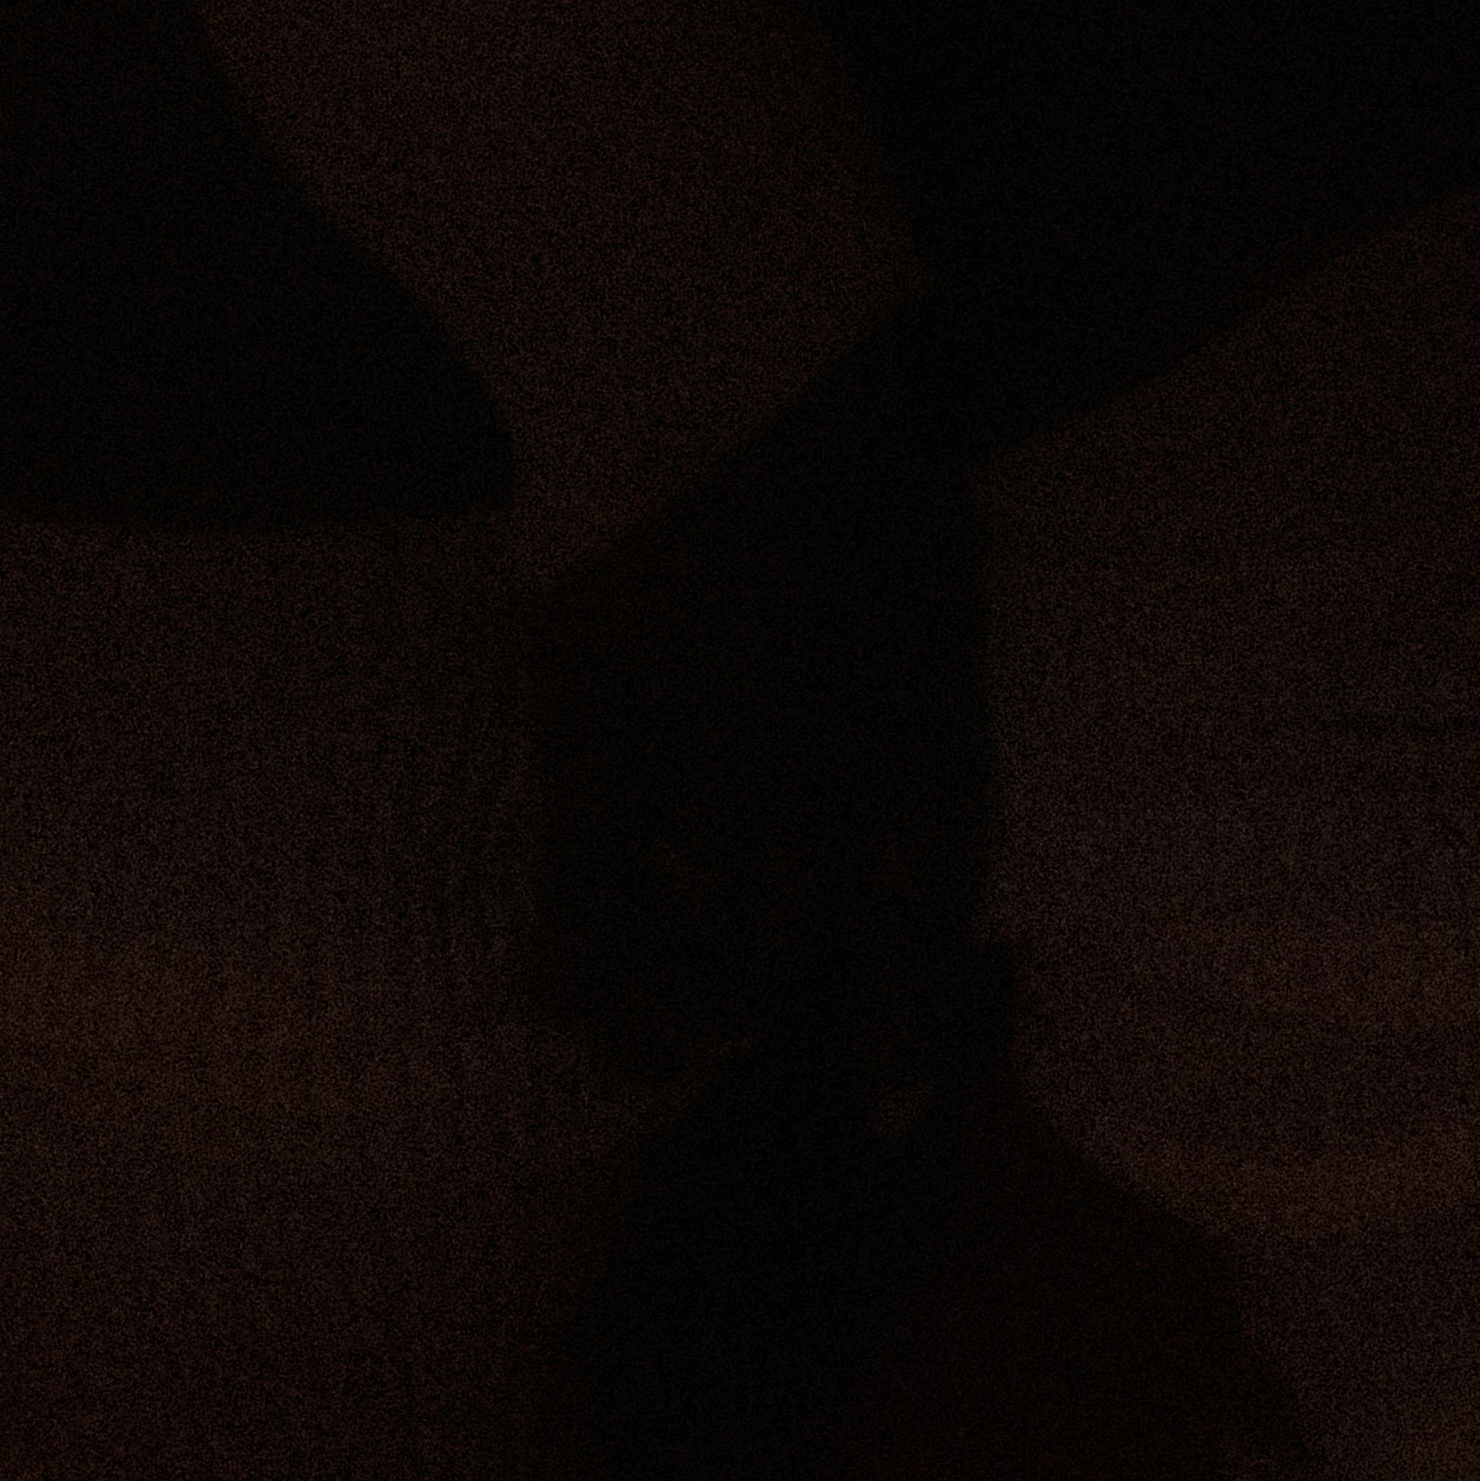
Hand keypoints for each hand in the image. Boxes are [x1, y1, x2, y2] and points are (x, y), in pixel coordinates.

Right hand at [515, 301, 997, 1122]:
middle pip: (788, 933)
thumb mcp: (935, 572)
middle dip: (749, 1017)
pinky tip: (544, 994)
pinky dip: (570, 935)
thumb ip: (929, 688)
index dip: (907, 1017)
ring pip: (686, 918)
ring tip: (629, 1066)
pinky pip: (584, 854)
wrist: (724, 363)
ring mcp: (704, 741)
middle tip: (709, 1073)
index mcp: (918, 716)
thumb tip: (919, 796)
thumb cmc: (850, 458)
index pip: (922, 903)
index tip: (890, 1117)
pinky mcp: (599, 711)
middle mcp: (825, 756)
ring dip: (657, 1010)